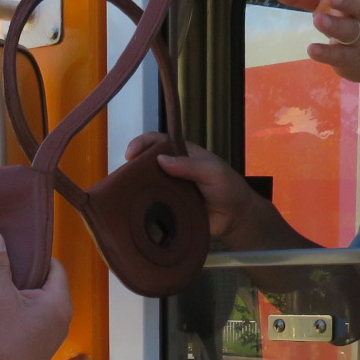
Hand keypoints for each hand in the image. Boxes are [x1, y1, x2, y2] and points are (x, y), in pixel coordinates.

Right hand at [0, 231, 70, 359]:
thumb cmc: (0, 347)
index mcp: (57, 303)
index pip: (52, 265)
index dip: (32, 251)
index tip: (10, 240)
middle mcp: (54, 317)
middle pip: (37, 281)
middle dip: (15, 268)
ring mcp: (39, 333)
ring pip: (23, 299)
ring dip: (4, 288)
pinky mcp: (23, 344)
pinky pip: (14, 316)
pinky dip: (0, 306)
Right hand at [125, 134, 284, 248]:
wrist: (237, 217)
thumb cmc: (228, 188)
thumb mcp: (212, 171)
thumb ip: (189, 165)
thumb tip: (160, 160)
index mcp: (181, 155)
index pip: (156, 142)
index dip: (141, 144)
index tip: (130, 155)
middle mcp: (171, 171)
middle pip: (145, 165)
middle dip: (132, 169)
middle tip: (123, 179)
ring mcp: (168, 191)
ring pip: (145, 187)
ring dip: (135, 190)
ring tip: (125, 196)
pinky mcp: (168, 210)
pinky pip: (152, 208)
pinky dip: (143, 209)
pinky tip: (135, 213)